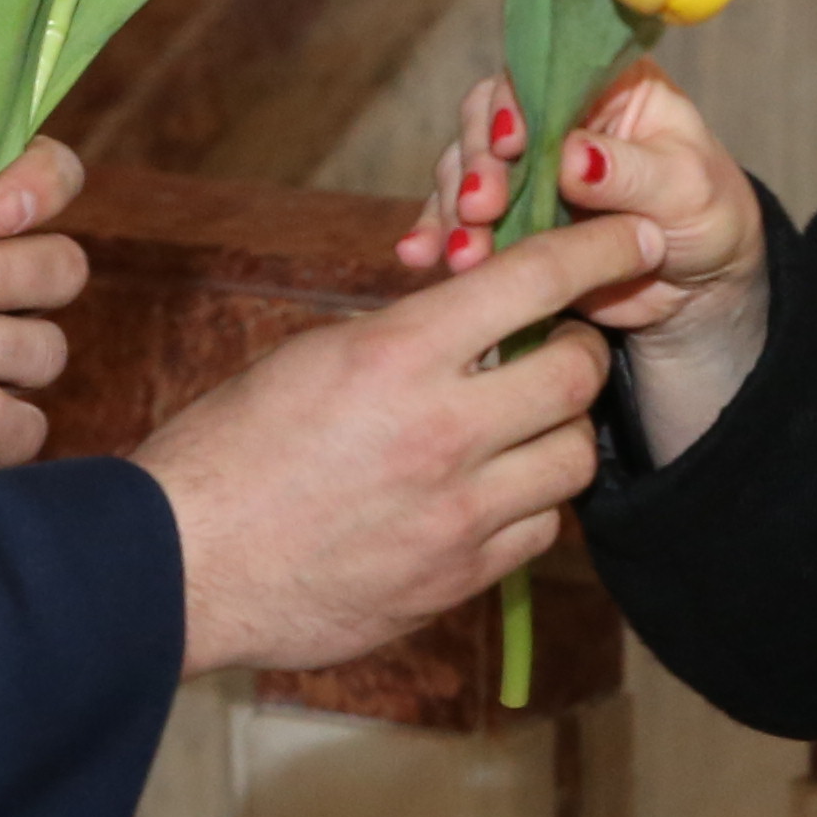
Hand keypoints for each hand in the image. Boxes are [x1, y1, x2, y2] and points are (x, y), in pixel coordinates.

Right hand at [133, 229, 615, 675]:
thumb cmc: (228, 451)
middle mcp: (441, 432)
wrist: (182, 566)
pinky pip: (539, 531)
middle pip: (577, 374)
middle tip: (560, 345)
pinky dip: (529, 503)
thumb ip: (406, 339)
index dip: (599, 249)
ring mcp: (457, 514)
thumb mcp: (314, 359)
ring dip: (559, 431)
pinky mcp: (457, 579)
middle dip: (581, 350)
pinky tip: (490, 491)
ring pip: (573, 459)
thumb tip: (474, 318)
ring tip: (521, 423)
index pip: (534, 279)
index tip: (633, 237)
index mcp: (396, 355)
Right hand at [388, 65, 770, 460]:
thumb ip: (630, 172)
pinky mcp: (507, 220)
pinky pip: (460, 220)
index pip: (541, 74)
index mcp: (602, 86)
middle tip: (481, 208)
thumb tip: (573, 157)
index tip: (511, 146)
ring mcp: (525, 170)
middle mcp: (554, 118)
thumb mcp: (686, 187)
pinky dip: (438, 235)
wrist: (698, 289)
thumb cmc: (707, 215)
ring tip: (463, 255)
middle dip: (477, 164)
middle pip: (488, 119)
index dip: (515, 104)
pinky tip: (421, 257)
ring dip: (454, 208)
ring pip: (466, 170)